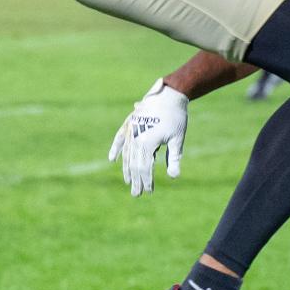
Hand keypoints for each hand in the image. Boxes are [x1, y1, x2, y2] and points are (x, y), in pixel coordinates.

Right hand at [108, 78, 188, 196]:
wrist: (169, 94)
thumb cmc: (176, 118)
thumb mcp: (177, 139)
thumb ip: (174, 158)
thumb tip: (174, 177)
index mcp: (147, 143)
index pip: (144, 168)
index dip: (146, 181)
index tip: (149, 192)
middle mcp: (136, 138)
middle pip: (134, 164)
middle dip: (136, 180)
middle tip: (137, 194)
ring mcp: (131, 130)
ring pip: (127, 154)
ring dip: (127, 169)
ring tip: (129, 181)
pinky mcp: (130, 123)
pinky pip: (120, 138)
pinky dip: (116, 148)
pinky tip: (112, 159)